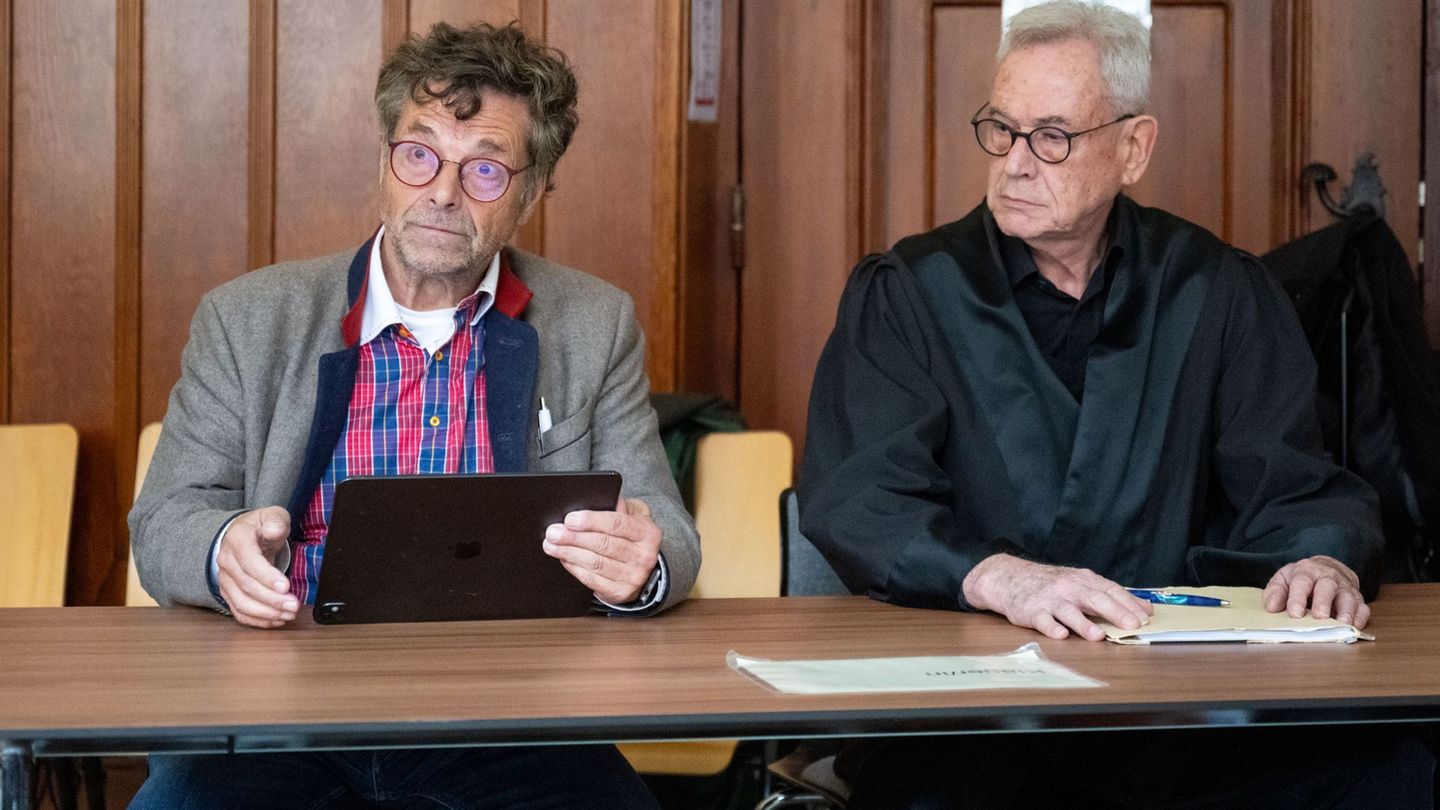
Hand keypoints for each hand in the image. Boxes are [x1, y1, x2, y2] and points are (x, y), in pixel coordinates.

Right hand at [216, 506, 297, 628]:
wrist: (242, 534)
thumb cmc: (259, 526)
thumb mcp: (272, 515)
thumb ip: (275, 521)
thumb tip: (275, 530)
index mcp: (238, 540)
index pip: (250, 562)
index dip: (267, 577)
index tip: (286, 586)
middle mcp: (227, 561)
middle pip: (247, 586)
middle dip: (272, 599)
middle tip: (294, 605)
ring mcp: (226, 579)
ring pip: (242, 603)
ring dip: (266, 613)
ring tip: (288, 614)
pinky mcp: (229, 593)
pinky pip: (240, 612)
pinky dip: (258, 620)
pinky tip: (276, 620)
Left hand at [543, 497, 661, 603]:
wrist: (642, 570)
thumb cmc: (631, 538)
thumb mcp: (633, 517)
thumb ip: (619, 506)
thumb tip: (600, 499)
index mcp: (648, 533)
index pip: (617, 524)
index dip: (591, 521)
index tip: (569, 519)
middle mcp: (644, 556)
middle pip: (603, 544)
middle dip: (574, 538)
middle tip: (553, 532)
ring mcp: (633, 576)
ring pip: (595, 563)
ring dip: (569, 553)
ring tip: (551, 545)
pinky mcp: (620, 592)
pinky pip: (592, 579)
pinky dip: (575, 568)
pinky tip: (564, 559)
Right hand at [961, 554, 1152, 640]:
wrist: (1011, 578)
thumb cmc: (1051, 584)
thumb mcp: (1080, 583)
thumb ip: (1109, 594)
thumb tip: (1144, 608)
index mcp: (1083, 580)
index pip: (1110, 590)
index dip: (1129, 603)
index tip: (1145, 617)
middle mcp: (1068, 588)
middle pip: (1094, 599)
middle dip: (1114, 612)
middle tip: (1131, 625)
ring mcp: (1050, 600)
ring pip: (1069, 611)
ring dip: (1083, 623)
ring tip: (1097, 635)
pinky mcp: (1032, 611)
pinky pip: (1043, 621)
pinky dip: (1052, 627)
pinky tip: (1061, 634)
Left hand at [1263, 555, 1368, 628]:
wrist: (1326, 569)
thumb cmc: (1301, 579)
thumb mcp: (1283, 580)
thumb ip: (1275, 592)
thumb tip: (1272, 607)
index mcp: (1306, 571)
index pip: (1302, 582)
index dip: (1298, 597)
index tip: (1294, 613)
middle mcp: (1328, 577)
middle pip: (1327, 587)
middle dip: (1323, 602)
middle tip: (1319, 616)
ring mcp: (1344, 588)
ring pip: (1348, 597)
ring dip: (1346, 611)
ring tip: (1342, 623)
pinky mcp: (1357, 599)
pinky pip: (1363, 607)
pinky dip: (1361, 617)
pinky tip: (1356, 626)